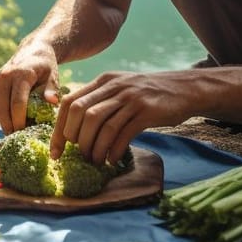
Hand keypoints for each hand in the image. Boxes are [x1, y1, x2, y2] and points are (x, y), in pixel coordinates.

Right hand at [0, 42, 59, 133]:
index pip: (17, 103)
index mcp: (21, 74)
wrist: (34, 49)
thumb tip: (53, 102)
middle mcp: (6, 75)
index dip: (19, 121)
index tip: (23, 134)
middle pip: (3, 108)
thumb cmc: (46, 65)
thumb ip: (52, 89)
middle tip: (17, 139)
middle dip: (9, 126)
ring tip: (16, 132)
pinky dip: (2, 114)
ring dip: (4, 122)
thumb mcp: (53, 75)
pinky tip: (12, 121)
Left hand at [51, 70, 197, 163]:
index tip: (56, 151)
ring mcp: (131, 97)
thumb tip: (73, 127)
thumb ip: (99, 100)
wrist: (185, 88)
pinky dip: (113, 150)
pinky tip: (112, 160)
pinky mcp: (147, 111)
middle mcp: (114, 86)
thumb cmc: (148, 94)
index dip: (59, 128)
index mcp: (103, 81)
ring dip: (94, 147)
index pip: (70, 102)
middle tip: (78, 155)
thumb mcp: (121, 88)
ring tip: (95, 161)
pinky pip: (122, 133)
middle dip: (75, 138)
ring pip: (100, 124)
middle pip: (81, 112)